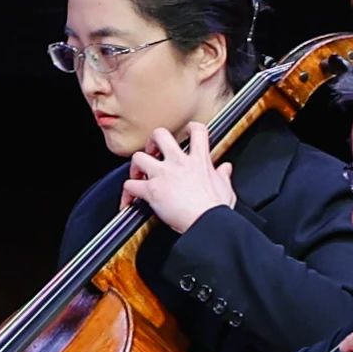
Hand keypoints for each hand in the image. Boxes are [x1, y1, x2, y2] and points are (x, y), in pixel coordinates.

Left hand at [127, 115, 240, 235]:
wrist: (207, 223)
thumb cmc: (216, 210)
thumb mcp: (225, 189)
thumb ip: (222, 175)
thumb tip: (225, 168)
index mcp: (199, 160)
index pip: (197, 130)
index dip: (190, 128)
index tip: (185, 134)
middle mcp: (178, 163)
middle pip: (159, 134)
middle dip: (153, 141)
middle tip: (153, 152)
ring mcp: (162, 175)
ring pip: (138, 156)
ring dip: (136, 166)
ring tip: (139, 175)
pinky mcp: (151, 190)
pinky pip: (129, 186)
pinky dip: (127, 194)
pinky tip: (129, 201)